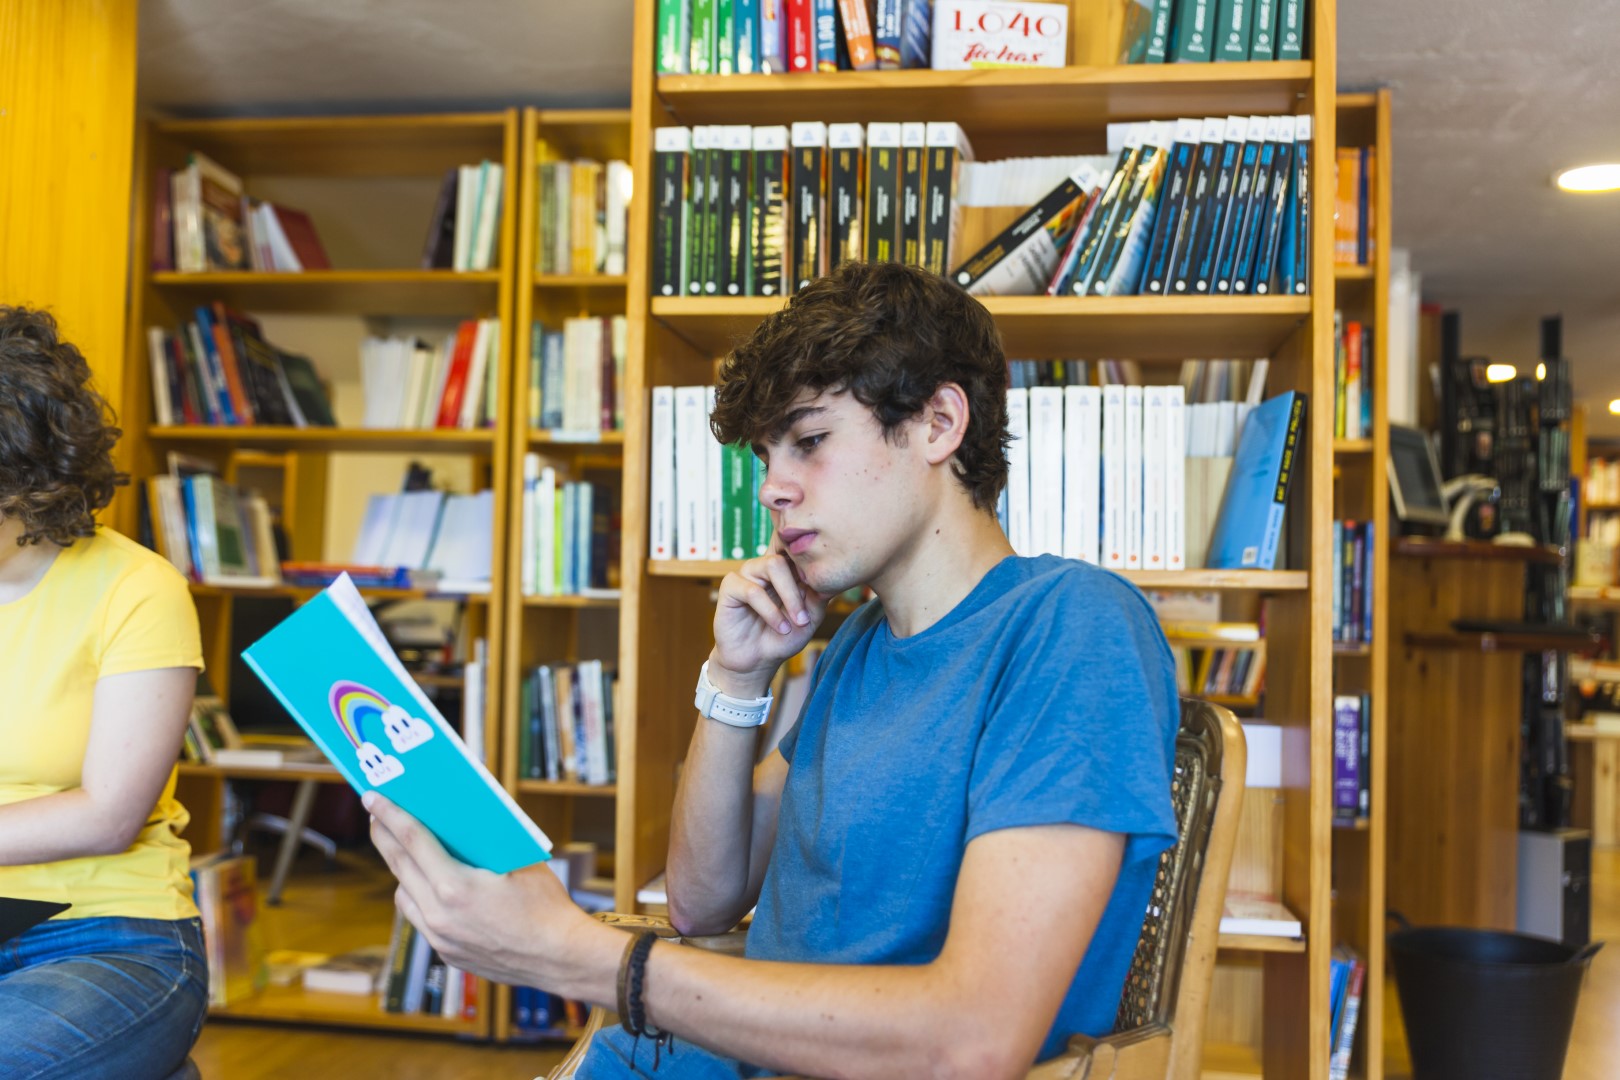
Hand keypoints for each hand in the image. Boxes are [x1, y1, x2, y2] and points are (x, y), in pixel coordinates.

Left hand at [363, 791, 618, 1000]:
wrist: (561, 958)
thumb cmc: (547, 906)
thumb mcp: (520, 861)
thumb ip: (486, 843)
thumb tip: (460, 818)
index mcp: (455, 887)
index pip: (412, 840)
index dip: (390, 814)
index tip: (373, 797)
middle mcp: (439, 915)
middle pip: (399, 866)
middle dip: (385, 836)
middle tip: (377, 814)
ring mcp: (440, 938)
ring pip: (403, 894)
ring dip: (401, 869)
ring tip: (403, 848)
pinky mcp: (446, 953)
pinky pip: (419, 917)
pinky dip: (419, 896)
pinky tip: (430, 884)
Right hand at [711, 546, 828, 695]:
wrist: (757, 661)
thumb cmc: (783, 638)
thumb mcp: (810, 618)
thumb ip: (820, 596)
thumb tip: (829, 578)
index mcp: (786, 569)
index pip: (801, 553)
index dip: (814, 569)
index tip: (825, 591)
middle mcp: (766, 566)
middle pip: (788, 555)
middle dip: (802, 588)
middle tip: (806, 616)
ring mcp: (747, 574)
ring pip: (772, 565)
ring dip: (789, 596)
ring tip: (796, 622)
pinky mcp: (730, 587)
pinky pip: (752, 590)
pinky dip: (769, 611)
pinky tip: (780, 627)